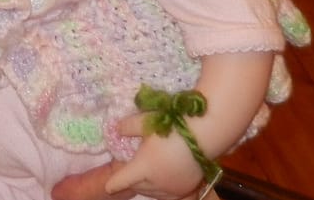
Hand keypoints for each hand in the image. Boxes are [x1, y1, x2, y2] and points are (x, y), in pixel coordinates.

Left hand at [52, 115, 202, 199]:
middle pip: (137, 186)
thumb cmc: (172, 125)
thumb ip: (128, 126)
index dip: (114, 183)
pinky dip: (159, 190)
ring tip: (141, 176)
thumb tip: (117, 129)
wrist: (205, 134)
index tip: (108, 187)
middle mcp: (157, 182)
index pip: (122, 180)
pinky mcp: (187, 189)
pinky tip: (159, 183)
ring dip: (144, 186)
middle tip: (126, 169)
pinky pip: (167, 195)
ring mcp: (173, 188)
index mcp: (143, 167)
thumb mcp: (145, 121)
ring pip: (152, 193)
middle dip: (130, 180)